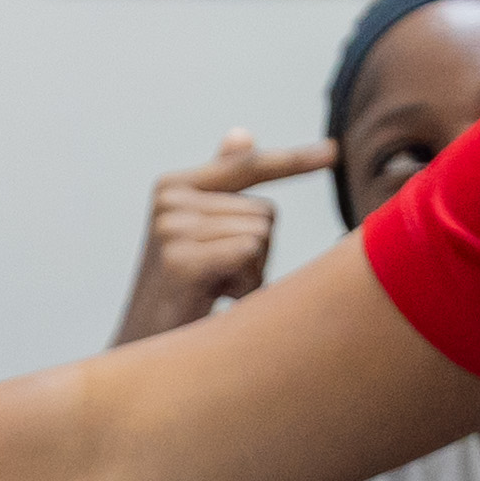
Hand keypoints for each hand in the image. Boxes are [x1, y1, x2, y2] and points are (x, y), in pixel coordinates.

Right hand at [116, 131, 335, 345]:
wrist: (145, 345)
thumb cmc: (185, 292)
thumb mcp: (203, 233)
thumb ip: (222, 184)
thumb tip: (242, 134)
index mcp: (175, 185)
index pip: (248, 167)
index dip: (294, 161)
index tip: (334, 151)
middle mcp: (170, 198)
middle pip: (266, 212)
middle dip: (257, 252)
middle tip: (219, 278)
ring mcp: (172, 227)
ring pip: (262, 235)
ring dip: (251, 272)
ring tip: (213, 288)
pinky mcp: (181, 259)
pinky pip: (249, 253)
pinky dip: (245, 283)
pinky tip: (214, 297)